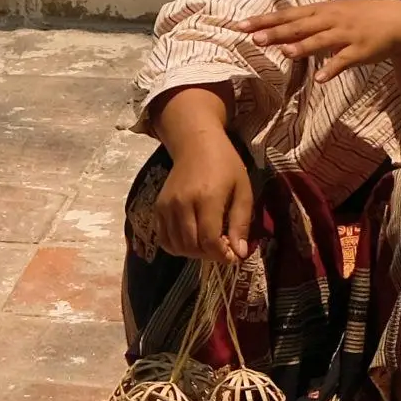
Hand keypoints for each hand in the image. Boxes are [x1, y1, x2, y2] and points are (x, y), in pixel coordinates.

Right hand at [149, 87, 252, 262]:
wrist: (196, 144)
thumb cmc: (225, 165)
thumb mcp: (243, 190)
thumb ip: (241, 222)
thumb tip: (239, 254)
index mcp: (207, 198)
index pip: (209, 240)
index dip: (221, 255)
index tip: (232, 256)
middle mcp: (183, 203)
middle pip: (191, 246)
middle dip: (209, 255)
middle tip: (222, 249)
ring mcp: (167, 206)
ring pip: (177, 246)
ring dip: (194, 253)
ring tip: (208, 244)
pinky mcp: (158, 207)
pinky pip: (164, 239)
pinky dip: (178, 246)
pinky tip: (192, 239)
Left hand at [234, 0, 400, 83]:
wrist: (397, 21)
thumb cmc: (358, 18)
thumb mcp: (331, 14)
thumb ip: (305, 23)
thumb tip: (278, 31)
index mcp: (321, 10)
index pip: (287, 14)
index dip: (264, 20)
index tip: (241, 25)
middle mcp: (330, 19)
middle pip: (299, 25)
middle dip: (277, 32)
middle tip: (254, 38)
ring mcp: (346, 34)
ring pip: (321, 40)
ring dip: (303, 47)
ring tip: (284, 54)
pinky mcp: (360, 50)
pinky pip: (344, 60)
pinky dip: (333, 69)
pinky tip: (320, 79)